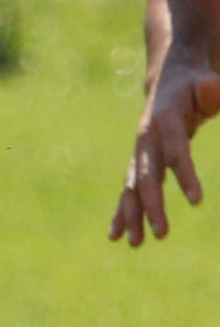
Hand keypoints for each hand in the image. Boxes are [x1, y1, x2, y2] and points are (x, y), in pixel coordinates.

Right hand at [110, 59, 219, 244]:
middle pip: (147, 178)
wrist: (168, 83)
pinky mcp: (138, 165)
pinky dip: (123, 214)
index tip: (198, 201)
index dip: (185, 175)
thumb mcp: (206, 83)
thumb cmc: (194, 85)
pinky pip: (128, 193)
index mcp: (164, 121)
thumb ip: (211, 89)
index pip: (175, 152)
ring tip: (136, 244)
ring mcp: (139, 154)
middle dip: (153, 207)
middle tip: (162, 233)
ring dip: (133, 217)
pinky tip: (117, 236)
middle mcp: (146, 141)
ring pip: (132, 190)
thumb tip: (211, 90)